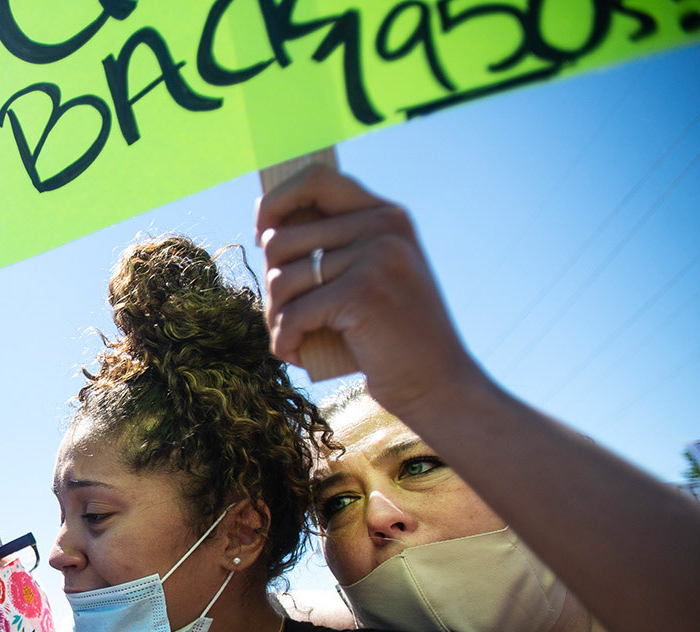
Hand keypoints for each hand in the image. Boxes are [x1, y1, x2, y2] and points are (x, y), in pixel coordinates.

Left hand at [255, 165, 485, 422]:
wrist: (438, 384)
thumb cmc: (391, 338)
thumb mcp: (369, 279)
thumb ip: (333, 249)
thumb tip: (264, 231)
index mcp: (386, 215)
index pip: (316, 178)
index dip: (276, 202)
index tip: (261, 235)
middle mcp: (383, 226)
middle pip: (281, 239)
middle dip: (271, 287)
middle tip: (285, 318)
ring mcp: (376, 256)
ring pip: (280, 280)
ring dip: (275, 318)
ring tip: (294, 338)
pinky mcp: (363, 292)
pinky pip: (292, 314)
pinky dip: (284, 341)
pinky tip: (296, 355)